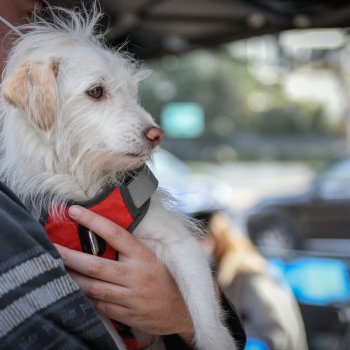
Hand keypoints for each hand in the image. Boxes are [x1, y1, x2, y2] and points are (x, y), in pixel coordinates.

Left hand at [54, 205, 193, 343]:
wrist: (179, 310)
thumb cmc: (164, 278)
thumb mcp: (153, 257)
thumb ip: (131, 248)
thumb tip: (105, 232)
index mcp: (143, 255)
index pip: (115, 234)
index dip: (93, 221)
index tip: (74, 210)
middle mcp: (136, 274)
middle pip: (96, 265)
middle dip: (70, 256)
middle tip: (51, 246)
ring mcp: (131, 296)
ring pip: (94, 287)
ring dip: (72, 278)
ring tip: (55, 269)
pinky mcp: (127, 313)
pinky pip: (100, 305)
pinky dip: (85, 297)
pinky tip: (73, 290)